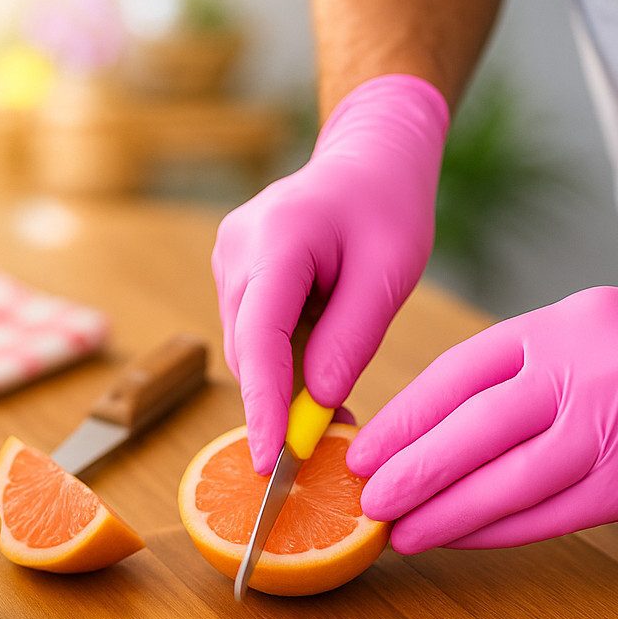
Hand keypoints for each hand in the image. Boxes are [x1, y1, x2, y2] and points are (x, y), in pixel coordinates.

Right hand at [212, 74, 447, 470]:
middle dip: (280, 404)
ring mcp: (228, 260)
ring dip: (284, 384)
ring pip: (249, 348)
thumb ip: (351, 338)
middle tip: (334, 442)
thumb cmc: (387, 206)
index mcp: (278, 239)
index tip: (270, 461)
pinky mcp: (234, 272)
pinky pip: (253, 333)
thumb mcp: (389, 273)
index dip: (263, 406)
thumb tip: (319, 405)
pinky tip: (318, 369)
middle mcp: (238, 249)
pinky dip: (282, 361)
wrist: (367, 156)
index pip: (260, 338)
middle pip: (249, 351)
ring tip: (337, 405)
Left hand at [347, 279, 617, 552]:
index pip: (459, 375)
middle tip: (365, 499)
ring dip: (444, 512)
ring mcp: (615, 428)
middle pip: (471, 430)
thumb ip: (530, 361)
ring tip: (399, 532)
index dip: (404, 417)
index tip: (364, 448)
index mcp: (563, 326)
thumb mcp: (602, 323)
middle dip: (410, 469)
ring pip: (506, 481)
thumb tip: (446, 418)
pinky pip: (551, 514)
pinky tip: (463, 538)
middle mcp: (583, 372)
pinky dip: (499, 530)